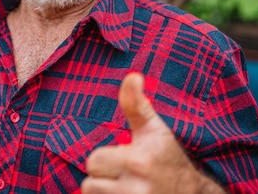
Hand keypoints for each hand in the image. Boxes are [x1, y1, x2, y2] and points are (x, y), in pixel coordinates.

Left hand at [81, 73, 223, 193]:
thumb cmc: (167, 159)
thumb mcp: (154, 130)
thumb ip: (136, 104)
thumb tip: (132, 75)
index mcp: (137, 162)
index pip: (93, 162)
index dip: (103, 160)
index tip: (122, 158)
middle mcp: (136, 189)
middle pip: (90, 184)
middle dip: (102, 179)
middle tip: (122, 176)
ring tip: (125, 189)